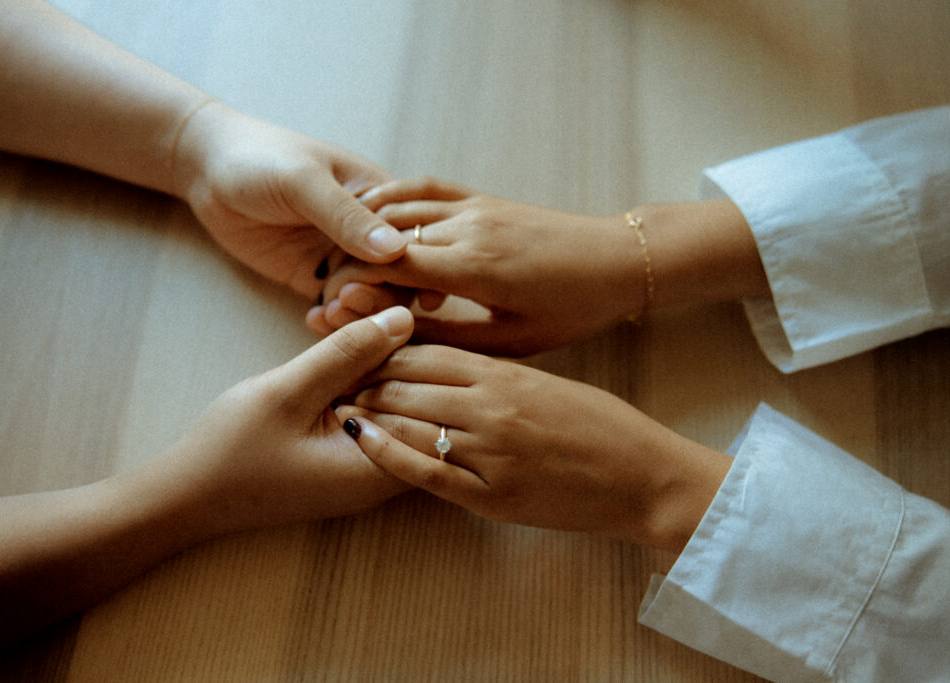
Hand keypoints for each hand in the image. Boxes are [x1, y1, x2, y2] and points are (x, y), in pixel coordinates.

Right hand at [158, 306, 415, 531]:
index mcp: (379, 469)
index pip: (438, 414)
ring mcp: (369, 470)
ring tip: (353, 340)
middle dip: (404, 362)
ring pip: (402, 410)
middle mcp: (385, 477)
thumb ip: (347, 354)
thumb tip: (403, 316)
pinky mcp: (353, 459)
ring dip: (382, 371)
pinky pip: (378, 416)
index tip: (393, 330)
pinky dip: (365, 386)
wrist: (189, 494)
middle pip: (427, 411)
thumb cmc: (233, 451)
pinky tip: (339, 362)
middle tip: (372, 326)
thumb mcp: (288, 391)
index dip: (422, 364)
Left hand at [173, 102, 407, 297]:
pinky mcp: (314, 278)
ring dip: (358, 312)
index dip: (415, 268)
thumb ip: (347, 216)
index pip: (417, 239)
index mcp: (382, 198)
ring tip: (329, 310)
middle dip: (383, 296)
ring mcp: (342, 257)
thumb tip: (396, 250)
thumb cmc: (261, 159)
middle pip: (399, 276)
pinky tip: (315, 319)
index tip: (399, 287)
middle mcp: (368, 231)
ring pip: (371, 298)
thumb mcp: (304, 182)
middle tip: (349, 299)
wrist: (207, 169)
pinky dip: (333, 321)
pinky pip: (337, 308)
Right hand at [305, 177, 646, 354]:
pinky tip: (371, 214)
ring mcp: (475, 206)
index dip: (352, 286)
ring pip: (399, 209)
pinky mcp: (483, 197)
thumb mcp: (510, 339)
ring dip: (364, 232)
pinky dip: (392, 199)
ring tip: (340, 260)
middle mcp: (468, 228)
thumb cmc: (572, 309)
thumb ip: (448, 336)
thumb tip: (392, 336)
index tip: (332, 309)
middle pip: (385, 238)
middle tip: (330, 293)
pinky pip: (425, 188)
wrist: (619, 260)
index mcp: (474, 268)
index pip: (389, 267)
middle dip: (349, 264)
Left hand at [336, 344, 730, 551]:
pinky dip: (387, 453)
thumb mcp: (547, 382)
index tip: (357, 343)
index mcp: (507, 373)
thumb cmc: (602, 425)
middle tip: (335, 373)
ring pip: (409, 423)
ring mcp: (489, 453)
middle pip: (407, 384)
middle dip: (365, 377)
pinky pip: (425, 473)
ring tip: (338, 403)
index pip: (426, 351)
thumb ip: (495, 374)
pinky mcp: (490, 496)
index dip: (384, 346)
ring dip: (370, 410)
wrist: (643, 477)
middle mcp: (491, 407)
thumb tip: (446, 366)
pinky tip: (362, 439)